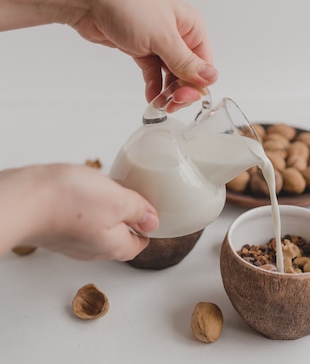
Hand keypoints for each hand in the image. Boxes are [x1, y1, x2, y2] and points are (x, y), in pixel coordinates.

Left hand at [0, 0, 218, 103]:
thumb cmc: (129, 6)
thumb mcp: (163, 37)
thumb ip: (186, 62)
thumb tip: (211, 77)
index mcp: (191, 26)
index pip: (204, 63)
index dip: (197, 83)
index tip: (183, 97)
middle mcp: (178, 34)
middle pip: (188, 71)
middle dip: (182, 89)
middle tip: (171, 103)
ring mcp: (158, 41)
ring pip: (171, 73)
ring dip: (168, 91)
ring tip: (159, 104)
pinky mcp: (140, 48)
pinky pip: (153, 71)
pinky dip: (154, 86)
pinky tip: (152, 98)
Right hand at [0, 164, 158, 260]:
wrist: (25, 199)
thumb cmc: (70, 202)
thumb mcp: (118, 200)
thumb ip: (138, 210)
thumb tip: (152, 221)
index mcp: (113, 246)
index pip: (137, 245)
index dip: (147, 230)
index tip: (151, 215)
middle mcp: (91, 249)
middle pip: (117, 239)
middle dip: (127, 220)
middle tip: (133, 199)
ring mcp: (70, 240)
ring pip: (96, 229)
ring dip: (105, 211)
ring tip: (108, 190)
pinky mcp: (53, 228)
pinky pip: (76, 221)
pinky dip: (84, 207)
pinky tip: (82, 191)